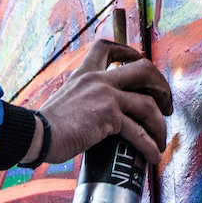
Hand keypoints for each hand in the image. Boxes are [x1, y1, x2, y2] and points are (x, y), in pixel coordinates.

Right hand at [36, 40, 172, 163]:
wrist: (36, 134)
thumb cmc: (46, 125)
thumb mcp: (65, 99)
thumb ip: (83, 99)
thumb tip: (97, 116)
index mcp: (84, 73)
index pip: (108, 47)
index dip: (130, 52)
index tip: (139, 61)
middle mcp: (97, 79)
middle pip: (143, 69)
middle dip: (162, 87)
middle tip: (165, 105)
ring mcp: (105, 96)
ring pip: (148, 103)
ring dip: (160, 123)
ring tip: (160, 139)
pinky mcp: (108, 116)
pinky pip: (138, 131)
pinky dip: (150, 145)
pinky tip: (152, 154)